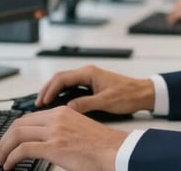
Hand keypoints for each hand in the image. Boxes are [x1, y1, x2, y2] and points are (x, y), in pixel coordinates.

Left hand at [0, 106, 127, 170]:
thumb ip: (60, 133)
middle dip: (4, 139)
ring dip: (4, 149)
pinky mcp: (54, 146)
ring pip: (16, 135)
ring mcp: (54, 131)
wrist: (116, 151)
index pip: (29, 118)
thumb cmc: (102, 146)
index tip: (8, 142)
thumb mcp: (77, 131)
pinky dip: (11, 158)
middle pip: (18, 124)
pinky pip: (23, 150)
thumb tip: (46, 145)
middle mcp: (55, 118)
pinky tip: (9, 165)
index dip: (14, 130)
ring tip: (0, 160)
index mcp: (61, 112)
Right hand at [36, 65, 154, 114]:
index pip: (62, 78)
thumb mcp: (106, 101)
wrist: (143, 93)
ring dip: (54, 91)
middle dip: (47, 89)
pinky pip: (72, 87)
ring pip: (65, 82)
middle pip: (60, 78)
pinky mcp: (92, 85)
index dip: (50, 90)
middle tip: (38, 102)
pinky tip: (59, 103)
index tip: (43, 101)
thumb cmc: (128, 94)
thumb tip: (69, 108)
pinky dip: (62, 94)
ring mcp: (89, 78)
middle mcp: (87, 73)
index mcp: (89, 73)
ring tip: (44, 103)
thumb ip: (86, 104)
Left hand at [168, 0, 180, 23]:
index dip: (180, 6)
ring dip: (173, 14)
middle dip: (175, 10)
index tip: (177, 11)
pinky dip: (174, 17)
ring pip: (178, 8)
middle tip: (172, 17)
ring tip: (171, 20)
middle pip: (180, 3)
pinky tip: (173, 22)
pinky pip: (179, 14)